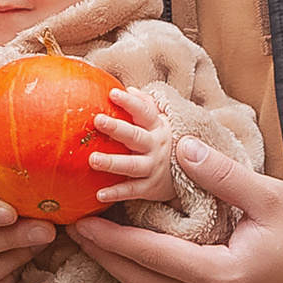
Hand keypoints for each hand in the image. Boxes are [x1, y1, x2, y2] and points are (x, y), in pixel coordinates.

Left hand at [69, 136, 282, 282]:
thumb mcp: (272, 195)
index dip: (111, 239)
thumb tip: (183, 148)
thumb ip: (223, 175)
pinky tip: (137, 265)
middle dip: (105, 257)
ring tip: (98, 246)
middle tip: (72, 232)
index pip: (151, 256)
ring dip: (122, 274)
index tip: (79, 223)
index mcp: (220, 274)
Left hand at [89, 86, 175, 203]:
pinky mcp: (150, 187)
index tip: (112, 93)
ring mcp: (153, 167)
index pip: (144, 112)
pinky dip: (116, 192)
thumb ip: (146, 105)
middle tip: (98, 120)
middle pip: (136, 137)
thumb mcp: (161, 122)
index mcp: (157, 127)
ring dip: (112, 162)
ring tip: (92, 159)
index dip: (129, 102)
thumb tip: (129, 89)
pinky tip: (98, 194)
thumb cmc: (163, 142)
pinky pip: (131, 190)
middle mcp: (156, 146)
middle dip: (117, 128)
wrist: (189, 174)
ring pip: (132, 165)